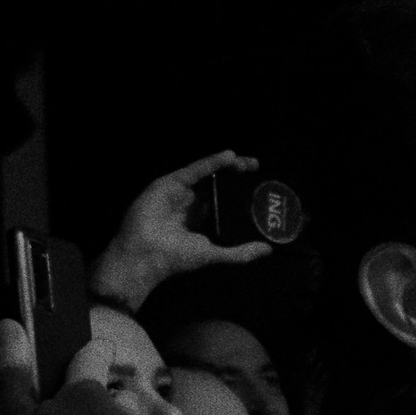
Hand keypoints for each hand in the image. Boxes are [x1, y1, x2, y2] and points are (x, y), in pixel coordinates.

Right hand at [90, 150, 275, 311]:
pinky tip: (228, 157)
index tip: (259, 183)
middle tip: (256, 167)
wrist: (147, 257)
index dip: (240, 188)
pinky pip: (194, 170)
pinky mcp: (168, 184)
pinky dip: (211, 162)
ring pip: (207, 172)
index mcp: (200, 216)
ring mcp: (178, 191)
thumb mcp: (214, 253)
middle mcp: (190, 201)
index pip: (224, 196)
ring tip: (245, 162)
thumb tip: (268, 250)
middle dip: (236, 172)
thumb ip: (240, 253)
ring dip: (227, 165)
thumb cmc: (176, 258)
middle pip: (217, 180)